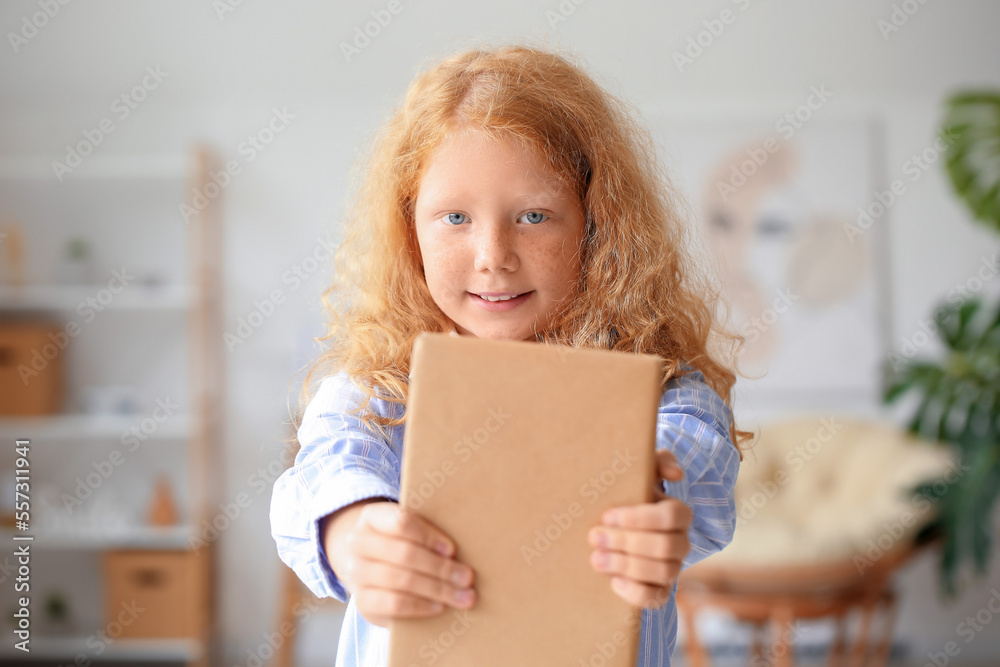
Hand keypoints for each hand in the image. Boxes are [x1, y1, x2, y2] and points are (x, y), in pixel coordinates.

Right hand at [322, 501, 476, 627]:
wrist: (369, 569)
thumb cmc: (399, 544)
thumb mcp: (410, 530)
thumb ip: (428, 534)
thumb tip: (457, 554)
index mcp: (372, 517)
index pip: (401, 522)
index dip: (429, 536)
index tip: (452, 550)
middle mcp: (358, 543)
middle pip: (404, 553)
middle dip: (440, 568)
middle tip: (467, 577)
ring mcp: (355, 573)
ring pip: (401, 580)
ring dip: (437, 589)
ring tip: (462, 596)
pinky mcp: (362, 601)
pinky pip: (393, 604)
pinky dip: (420, 606)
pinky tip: (439, 606)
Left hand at [586, 449, 691, 608]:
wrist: (614, 525)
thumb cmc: (627, 494)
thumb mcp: (640, 471)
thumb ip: (658, 460)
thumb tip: (675, 473)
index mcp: (678, 514)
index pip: (672, 516)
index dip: (640, 518)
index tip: (607, 515)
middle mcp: (680, 543)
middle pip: (666, 547)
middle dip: (627, 542)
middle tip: (594, 536)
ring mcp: (672, 568)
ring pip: (663, 573)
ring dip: (626, 565)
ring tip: (596, 558)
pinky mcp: (659, 590)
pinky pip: (656, 599)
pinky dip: (635, 592)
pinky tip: (612, 581)